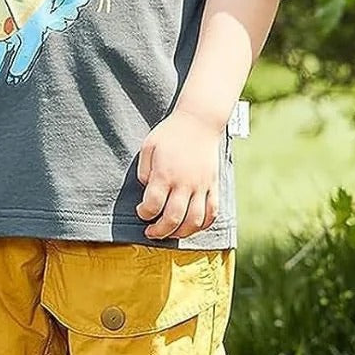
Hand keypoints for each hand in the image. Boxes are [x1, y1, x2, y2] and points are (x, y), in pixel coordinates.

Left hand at [136, 109, 221, 239]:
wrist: (199, 121)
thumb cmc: (170, 133)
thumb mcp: (148, 146)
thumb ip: (143, 170)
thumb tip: (146, 190)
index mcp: (165, 173)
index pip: (152, 205)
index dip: (144, 213)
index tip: (141, 211)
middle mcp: (185, 183)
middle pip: (172, 218)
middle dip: (159, 231)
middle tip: (151, 233)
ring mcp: (202, 186)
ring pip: (194, 221)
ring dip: (181, 233)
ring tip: (171, 233)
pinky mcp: (213, 185)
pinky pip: (212, 212)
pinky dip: (203, 225)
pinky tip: (192, 226)